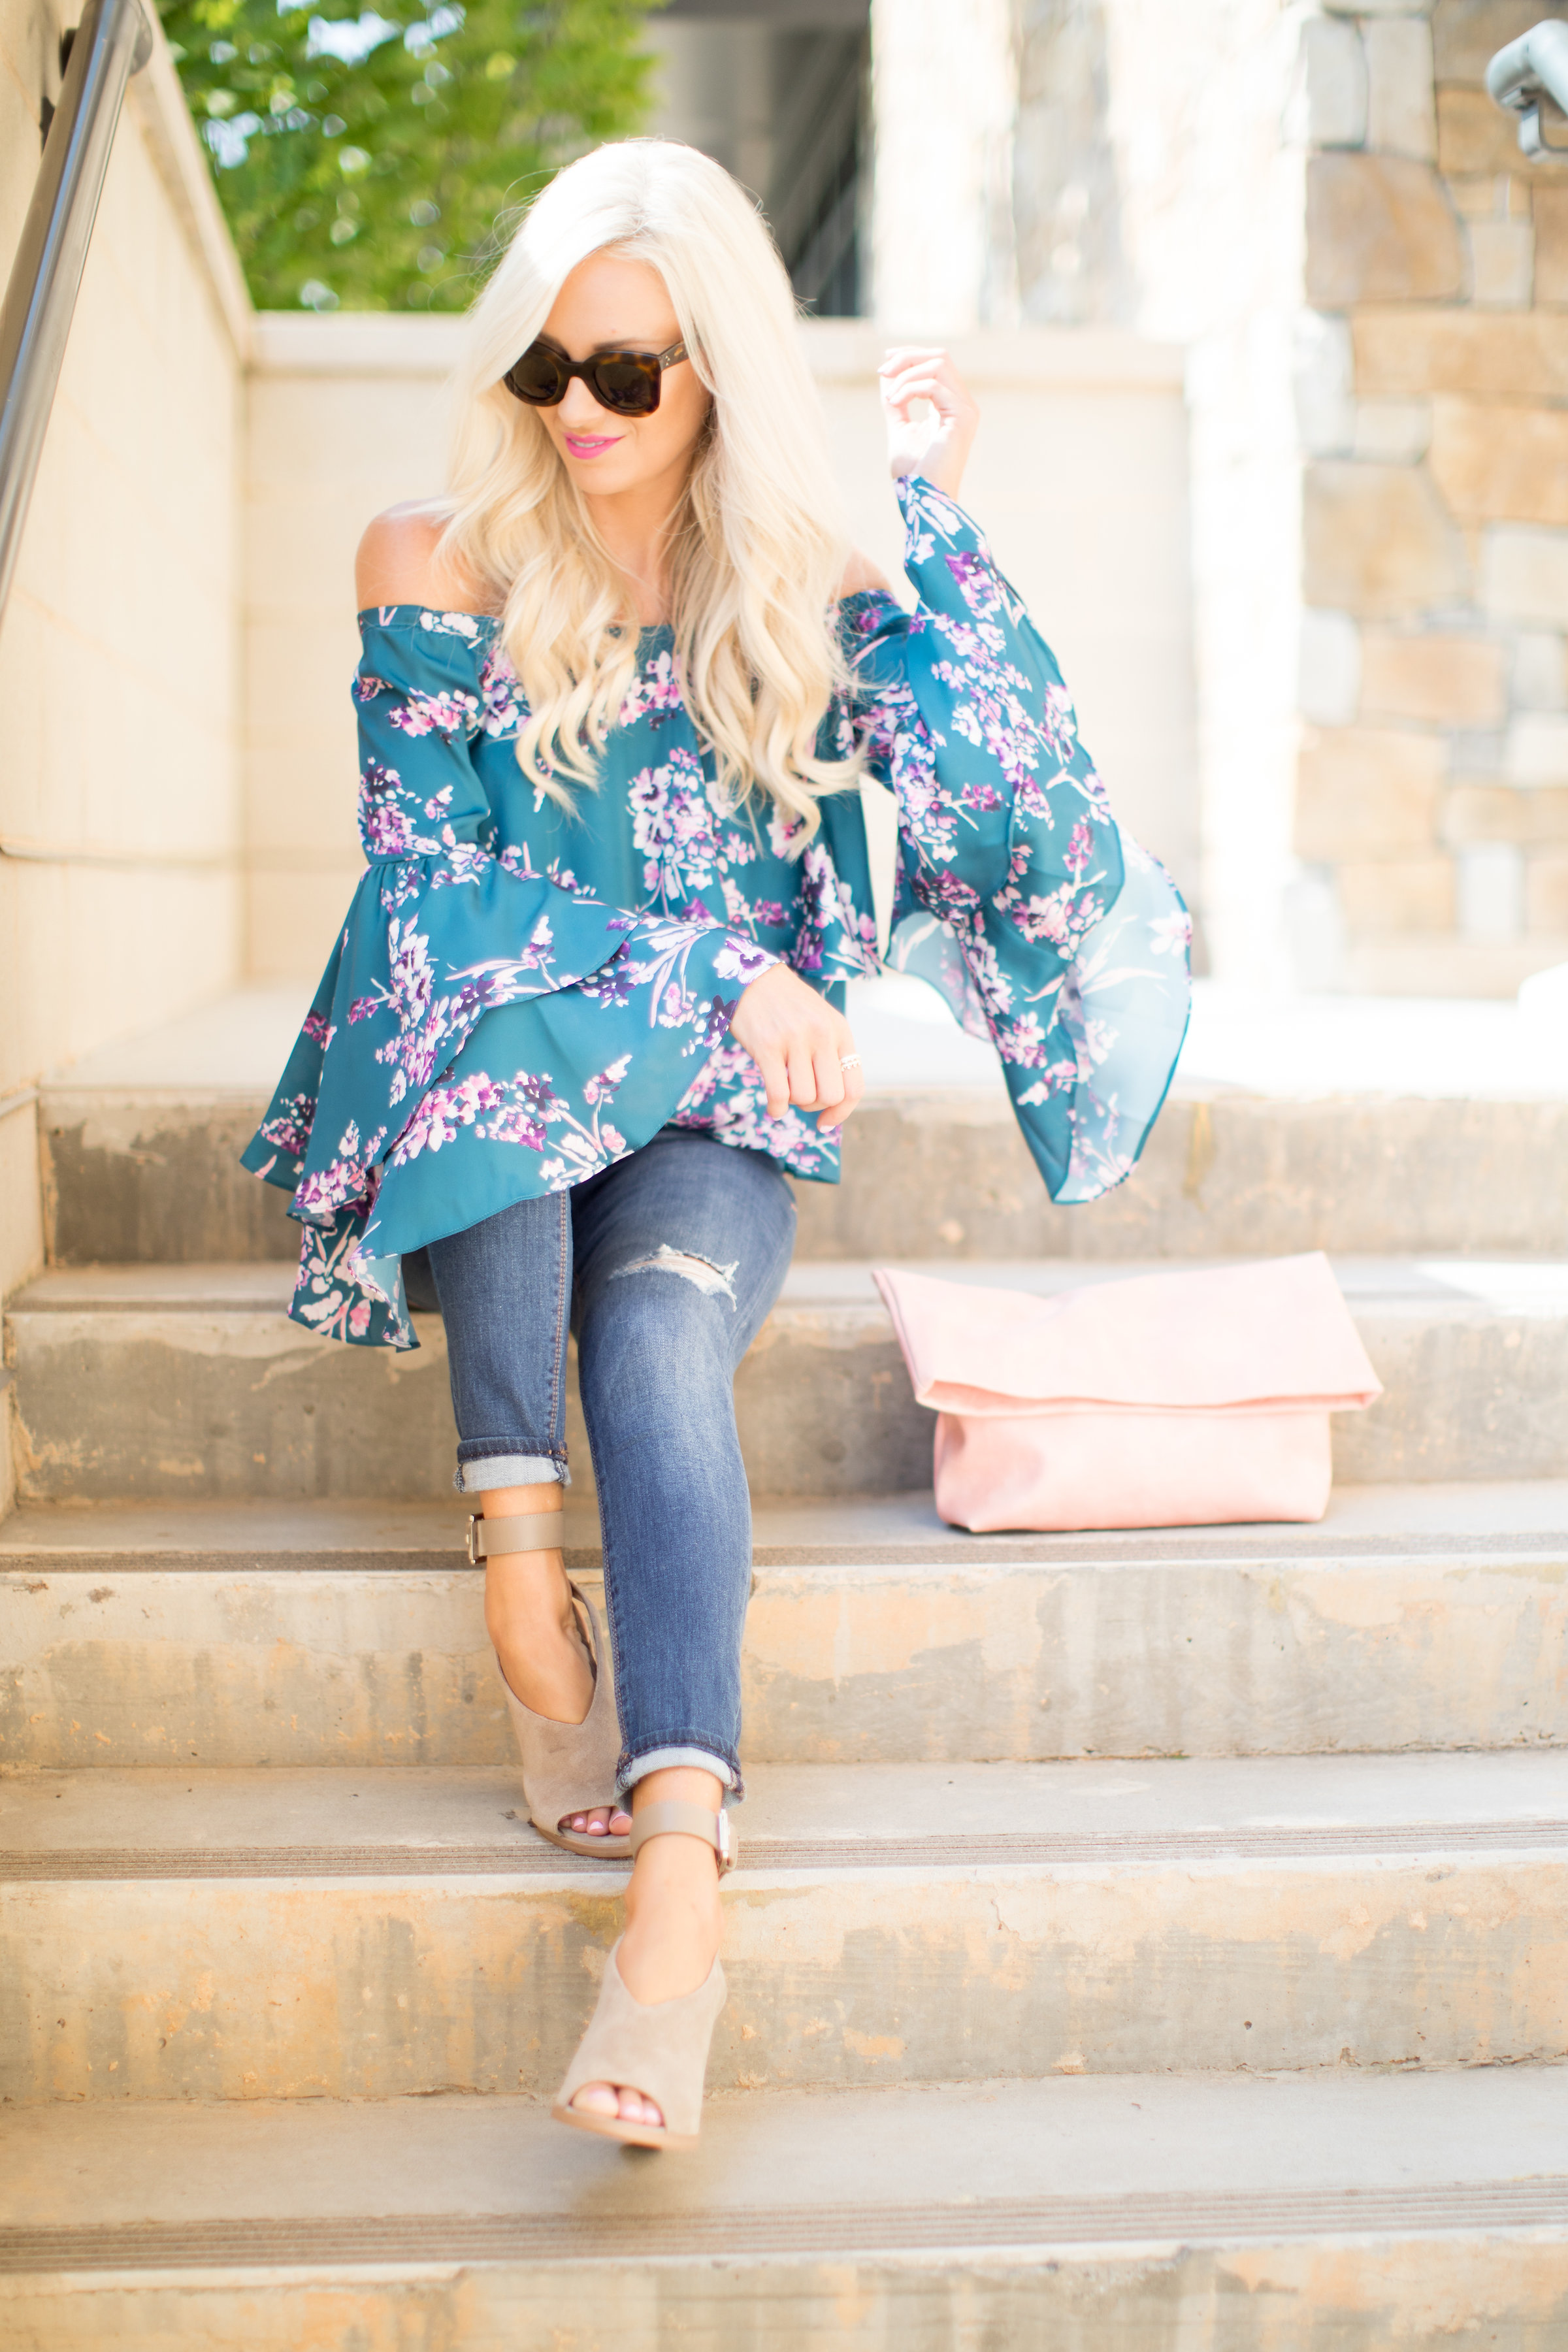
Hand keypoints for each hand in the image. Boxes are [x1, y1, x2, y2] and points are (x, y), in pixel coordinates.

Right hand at [729, 963, 863, 1132]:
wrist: (752, 978)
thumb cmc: (787, 1007)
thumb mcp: (820, 1023)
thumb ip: (831, 1055)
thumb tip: (835, 1104)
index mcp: (840, 1031)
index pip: (854, 1087)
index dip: (842, 1112)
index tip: (825, 1121)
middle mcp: (821, 1035)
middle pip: (830, 1096)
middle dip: (815, 1106)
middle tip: (800, 1096)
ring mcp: (795, 1040)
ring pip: (804, 1097)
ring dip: (793, 1102)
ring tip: (784, 1087)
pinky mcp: (767, 1046)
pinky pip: (779, 1094)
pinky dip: (776, 1108)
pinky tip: (773, 1104)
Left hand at [878, 347, 978, 499]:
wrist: (922, 500)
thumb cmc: (913, 474)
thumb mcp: (899, 427)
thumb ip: (896, 400)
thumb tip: (886, 372)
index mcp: (951, 406)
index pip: (937, 363)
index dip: (910, 355)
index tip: (884, 365)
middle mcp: (963, 404)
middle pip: (940, 356)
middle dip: (907, 357)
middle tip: (882, 372)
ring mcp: (966, 410)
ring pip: (938, 364)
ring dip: (905, 374)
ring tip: (889, 399)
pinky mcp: (962, 417)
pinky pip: (933, 385)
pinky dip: (908, 389)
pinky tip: (894, 403)